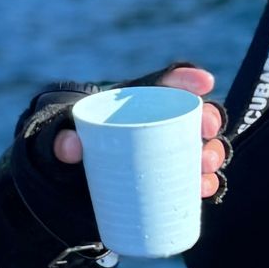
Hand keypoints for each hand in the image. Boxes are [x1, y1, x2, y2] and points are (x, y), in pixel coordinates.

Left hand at [51, 62, 228, 197]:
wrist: (61, 177)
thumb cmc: (63, 144)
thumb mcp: (57, 136)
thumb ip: (59, 137)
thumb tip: (70, 147)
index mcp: (131, 101)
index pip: (164, 82)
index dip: (186, 78)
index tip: (205, 82)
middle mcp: (154, 123)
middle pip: (191, 115)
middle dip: (208, 118)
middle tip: (207, 131)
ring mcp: (162, 152)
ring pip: (198, 147)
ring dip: (211, 152)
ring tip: (207, 165)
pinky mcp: (163, 180)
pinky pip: (192, 179)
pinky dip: (203, 184)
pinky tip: (205, 188)